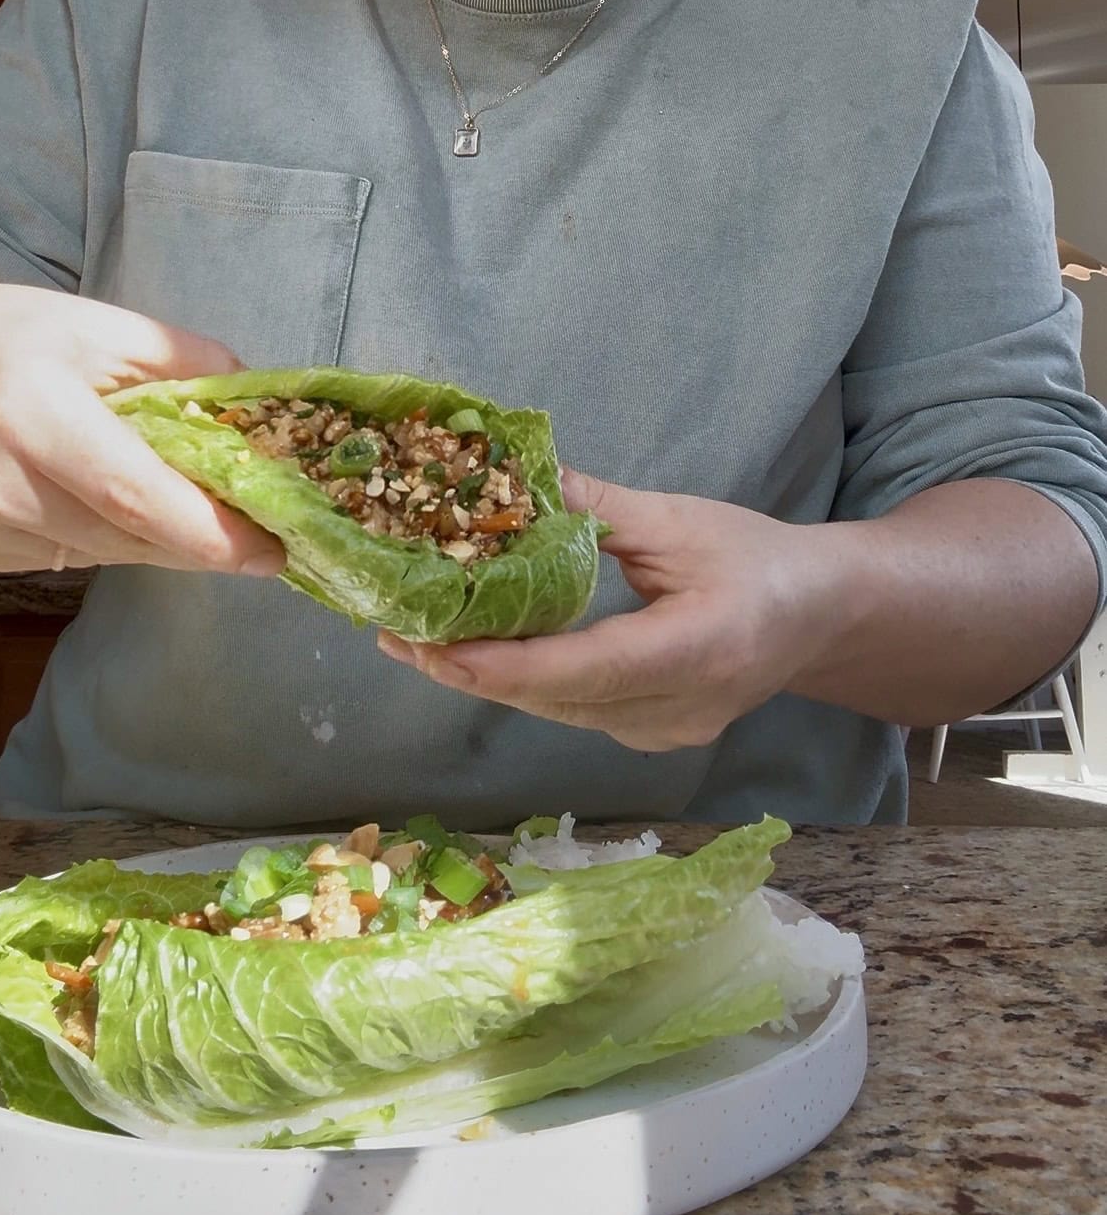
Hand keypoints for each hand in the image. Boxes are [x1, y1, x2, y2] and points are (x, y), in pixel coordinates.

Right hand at [0, 282, 285, 577]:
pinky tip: (99, 497)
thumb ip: (181, 361)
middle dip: (200, 541)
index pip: (135, 495)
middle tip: (258, 536)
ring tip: (186, 504)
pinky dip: (102, 535)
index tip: (272, 549)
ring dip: (154, 537)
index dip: (210, 533)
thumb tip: (256, 407)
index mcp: (33, 411)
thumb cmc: (0, 334)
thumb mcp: (94, 324)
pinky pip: (65, 557)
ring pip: (101, 554)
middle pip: (125, 536)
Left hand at [379, 469, 835, 749]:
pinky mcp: (650, 737)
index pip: (589, 669)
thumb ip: (599, 510)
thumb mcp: (681, 520)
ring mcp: (666, 734)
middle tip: (393, 633)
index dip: (507, 665)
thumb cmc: (759, 557)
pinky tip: (474, 651)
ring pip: (558, 713)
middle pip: (559, 700)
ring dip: (485, 679)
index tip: (435, 647)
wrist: (821, 615)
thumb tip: (515, 477)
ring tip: (413, 640)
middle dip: (470, 670)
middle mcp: (682, 709)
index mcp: (702, 649)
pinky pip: (572, 713)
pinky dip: (521, 683)